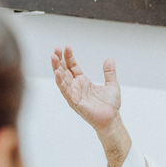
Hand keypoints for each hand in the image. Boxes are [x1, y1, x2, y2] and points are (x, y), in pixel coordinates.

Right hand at [52, 47, 130, 166]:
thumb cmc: (110, 106)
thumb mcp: (112, 85)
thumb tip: (109, 59)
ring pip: (62, 79)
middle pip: (64, 71)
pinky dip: (61, 82)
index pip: (72, 67)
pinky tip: (57, 73)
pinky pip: (65, 91)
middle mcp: (76, 87)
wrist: (112, 120)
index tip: (66, 46)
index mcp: (83, 82)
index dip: (69, 57)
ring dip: (57, 68)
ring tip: (53, 57)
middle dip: (59, 60)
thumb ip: (109, 72)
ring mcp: (74, 95)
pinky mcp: (75, 102)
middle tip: (56, 48)